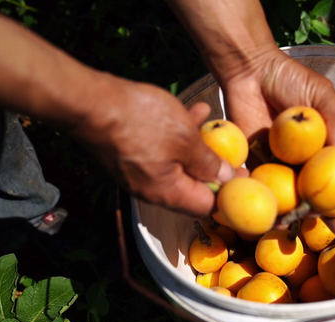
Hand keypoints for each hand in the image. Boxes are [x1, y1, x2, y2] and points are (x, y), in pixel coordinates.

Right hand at [69, 74, 234, 216]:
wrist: (89, 101)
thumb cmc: (142, 121)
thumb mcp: (186, 139)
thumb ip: (209, 163)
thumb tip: (227, 180)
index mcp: (168, 194)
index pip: (206, 207)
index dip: (229, 194)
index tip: (245, 177)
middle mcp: (151, 190)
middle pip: (193, 187)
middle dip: (214, 168)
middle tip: (232, 152)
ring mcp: (137, 173)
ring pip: (177, 165)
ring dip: (197, 147)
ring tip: (215, 125)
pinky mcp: (128, 156)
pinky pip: (161, 152)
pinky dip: (178, 136)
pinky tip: (194, 112)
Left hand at [219, 48, 334, 236]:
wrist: (250, 71)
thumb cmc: (290, 78)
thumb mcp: (321, 95)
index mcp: (326, 146)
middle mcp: (306, 162)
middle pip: (324, 193)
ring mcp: (281, 167)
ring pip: (295, 198)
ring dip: (302, 217)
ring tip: (308, 228)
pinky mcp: (255, 166)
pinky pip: (262, 189)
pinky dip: (267, 204)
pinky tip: (274, 218)